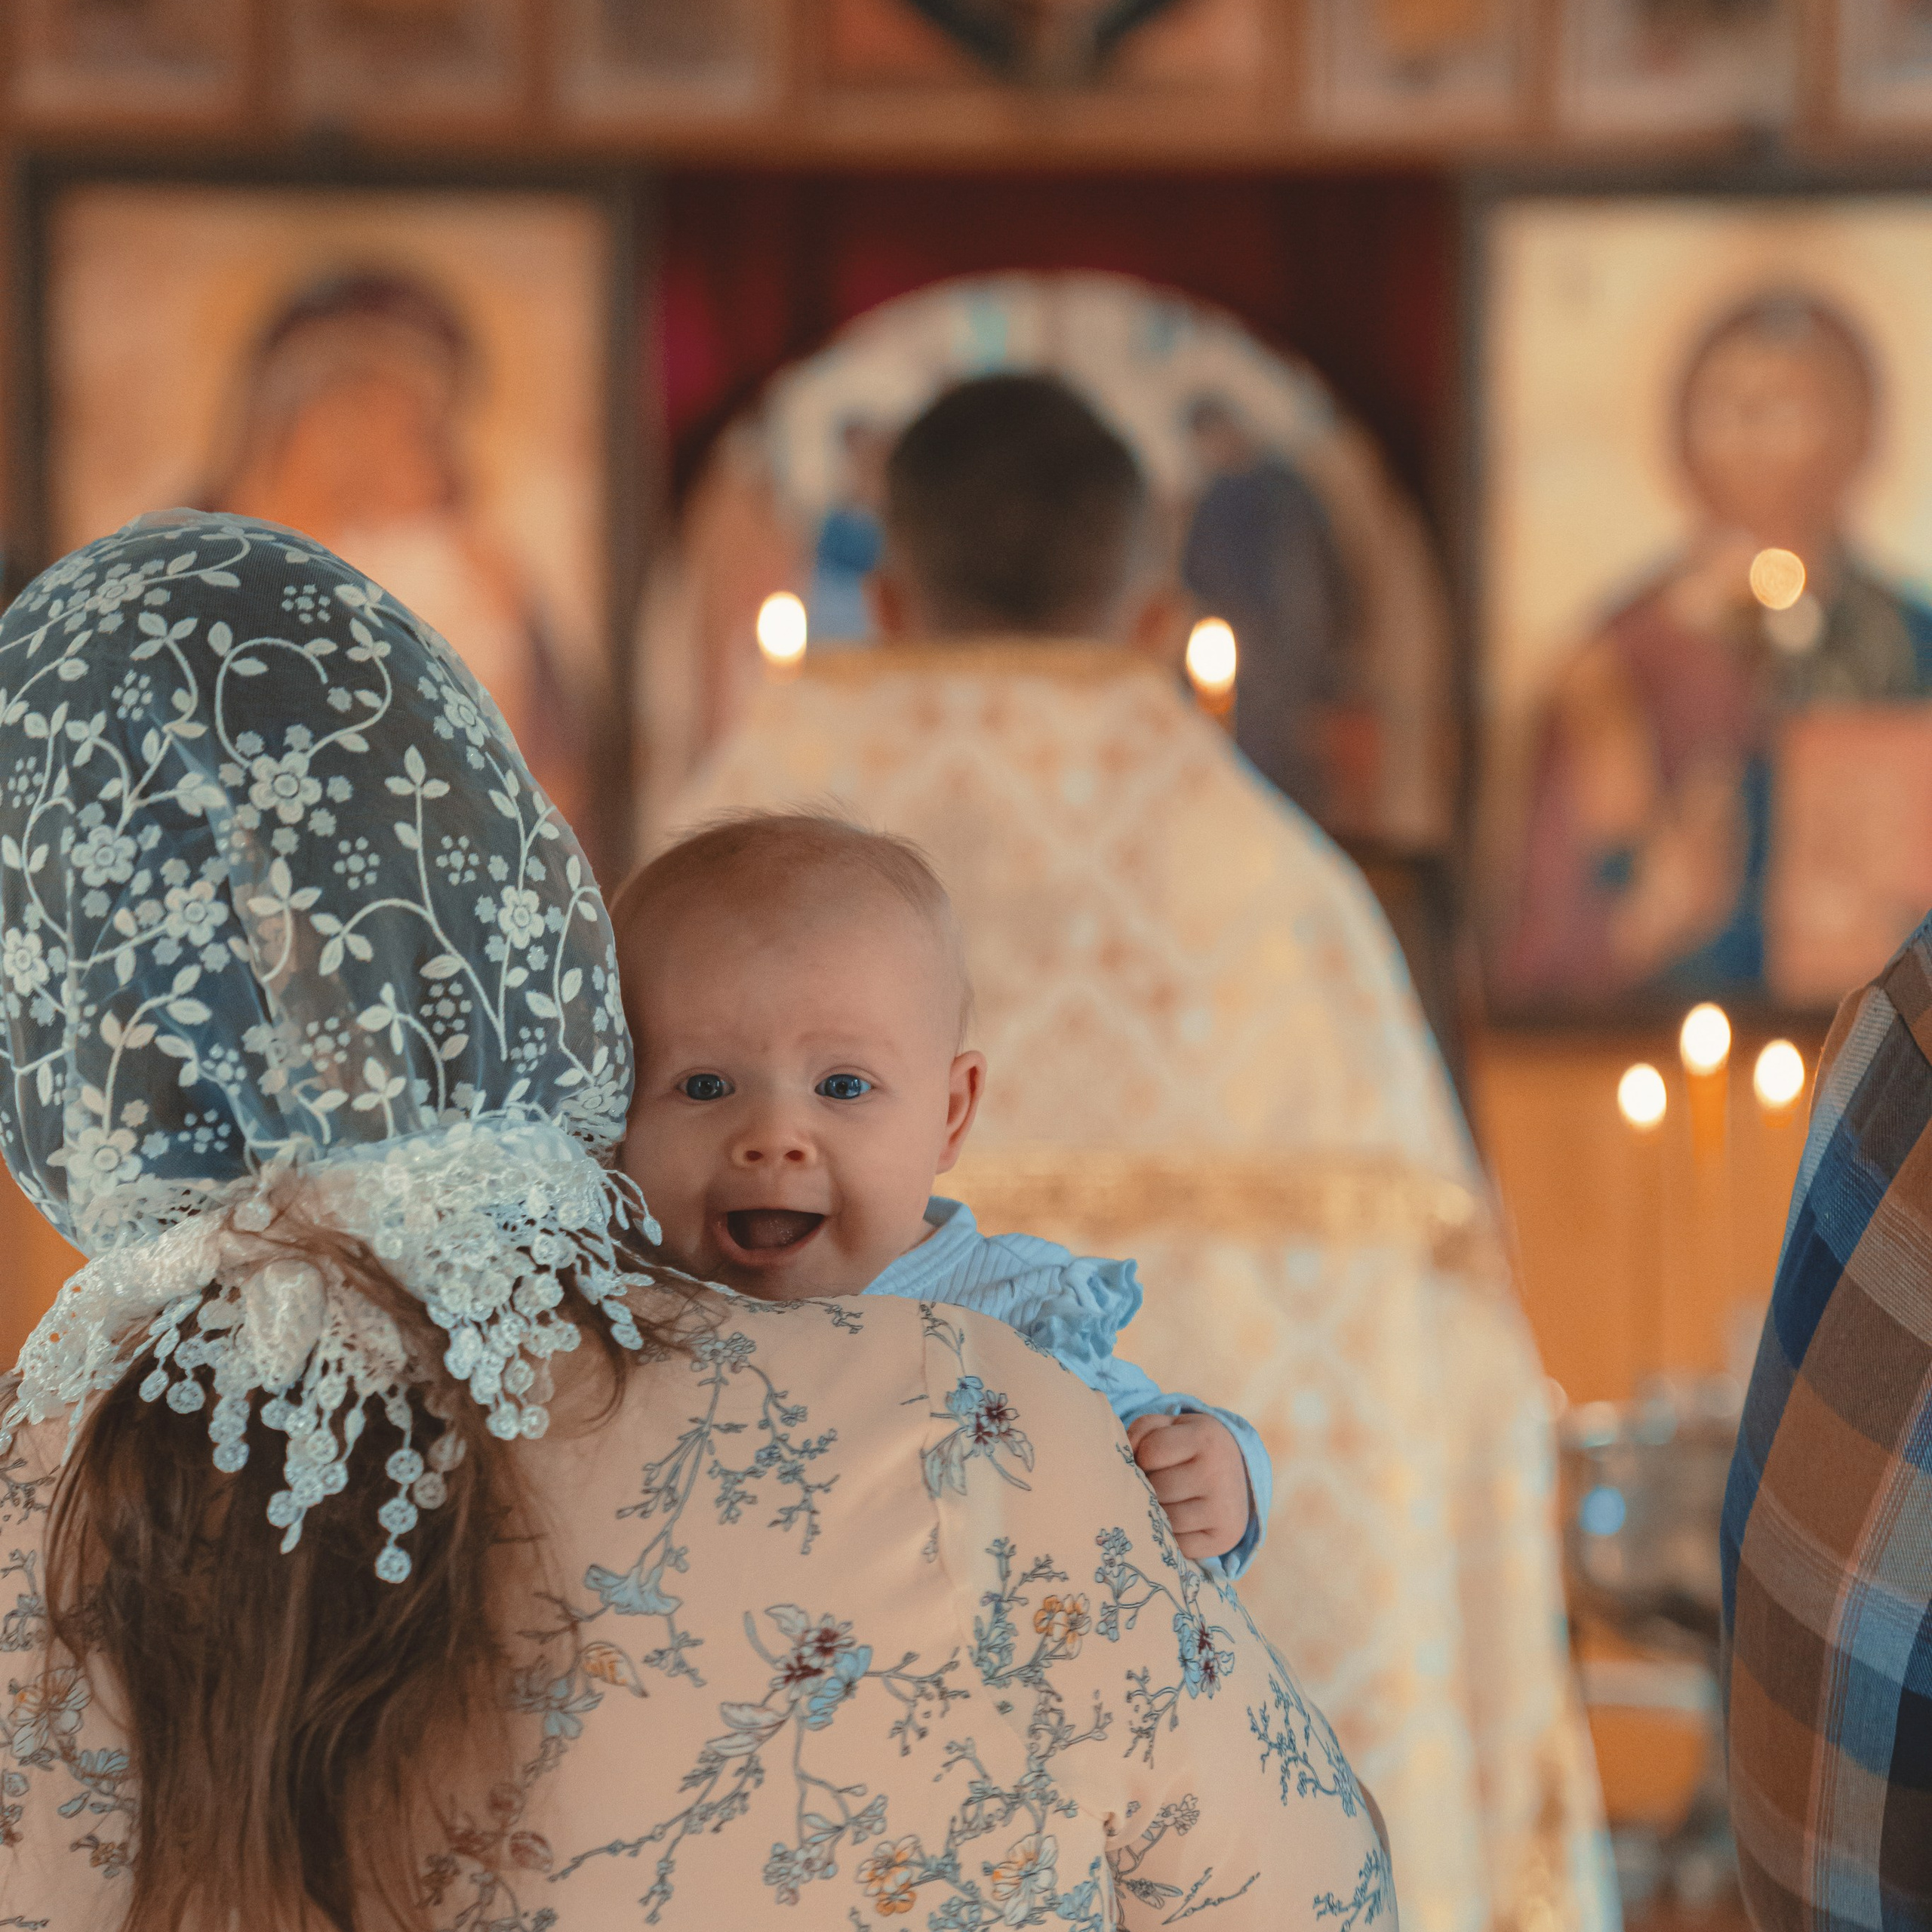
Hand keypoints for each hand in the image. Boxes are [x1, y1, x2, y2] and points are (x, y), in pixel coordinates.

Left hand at [1126, 1412, 1249, 1562]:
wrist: (1238, 1476)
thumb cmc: (1192, 1450)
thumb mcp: (1171, 1428)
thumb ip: (1142, 1431)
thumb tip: (1124, 1458)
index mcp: (1206, 1437)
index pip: (1150, 1451)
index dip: (1142, 1456)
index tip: (1151, 1459)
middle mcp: (1218, 1472)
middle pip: (1157, 1488)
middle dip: (1148, 1486)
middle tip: (1158, 1482)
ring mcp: (1223, 1508)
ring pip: (1165, 1519)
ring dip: (1157, 1513)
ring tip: (1167, 1501)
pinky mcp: (1224, 1539)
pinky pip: (1178, 1546)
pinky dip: (1171, 1537)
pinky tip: (1179, 1522)